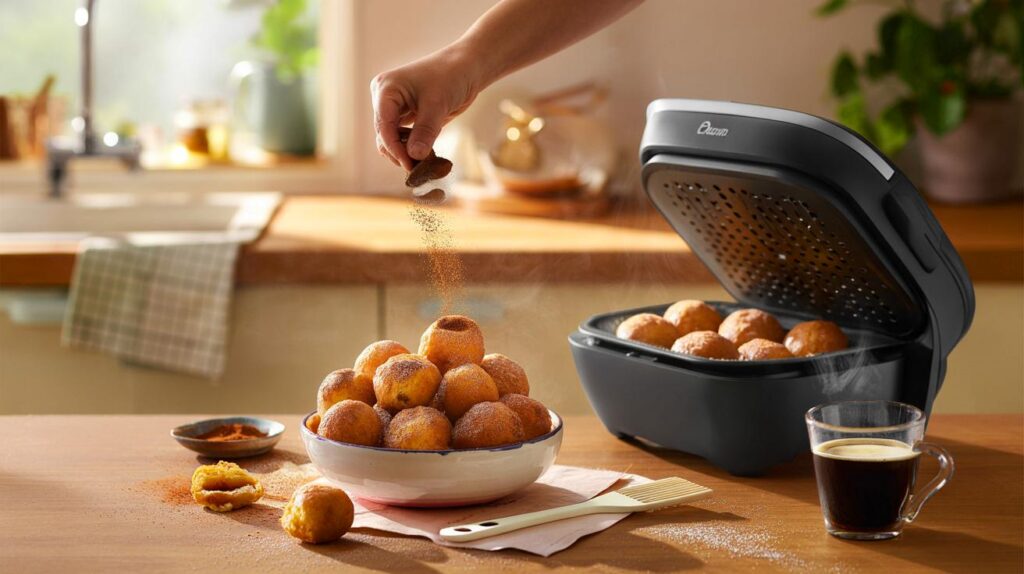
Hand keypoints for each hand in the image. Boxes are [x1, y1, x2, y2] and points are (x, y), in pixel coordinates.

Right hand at [371, 47, 480, 169]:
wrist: (466, 69)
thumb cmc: (450, 77)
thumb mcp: (438, 104)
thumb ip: (425, 131)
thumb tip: (414, 156)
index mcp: (385, 89)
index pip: (383, 126)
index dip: (395, 148)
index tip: (410, 165)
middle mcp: (385, 99)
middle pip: (385, 136)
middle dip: (401, 153)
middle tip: (420, 170)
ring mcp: (394, 109)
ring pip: (392, 140)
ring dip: (406, 154)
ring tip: (426, 164)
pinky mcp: (406, 117)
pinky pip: (404, 138)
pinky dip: (413, 149)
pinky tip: (427, 156)